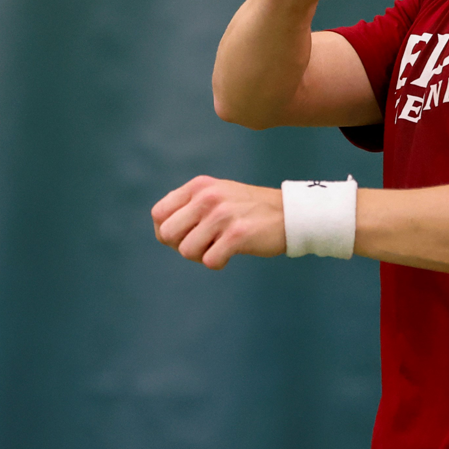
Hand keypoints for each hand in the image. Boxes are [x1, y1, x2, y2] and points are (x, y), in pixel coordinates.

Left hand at [151, 176, 284, 268]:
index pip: (158, 214)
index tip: (186, 236)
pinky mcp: (237, 234)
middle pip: (167, 234)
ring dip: (201, 256)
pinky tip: (230, 254)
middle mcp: (207, 197)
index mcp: (198, 186)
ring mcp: (222, 215)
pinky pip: (209, 261)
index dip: (166, 232)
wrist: (290, 213)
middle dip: (181, 246)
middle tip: (203, 244)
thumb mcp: (216, 194)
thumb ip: (189, 206)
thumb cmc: (249, 210)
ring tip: (218, 247)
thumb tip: (162, 231)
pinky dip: (218, 263)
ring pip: (186, 251)